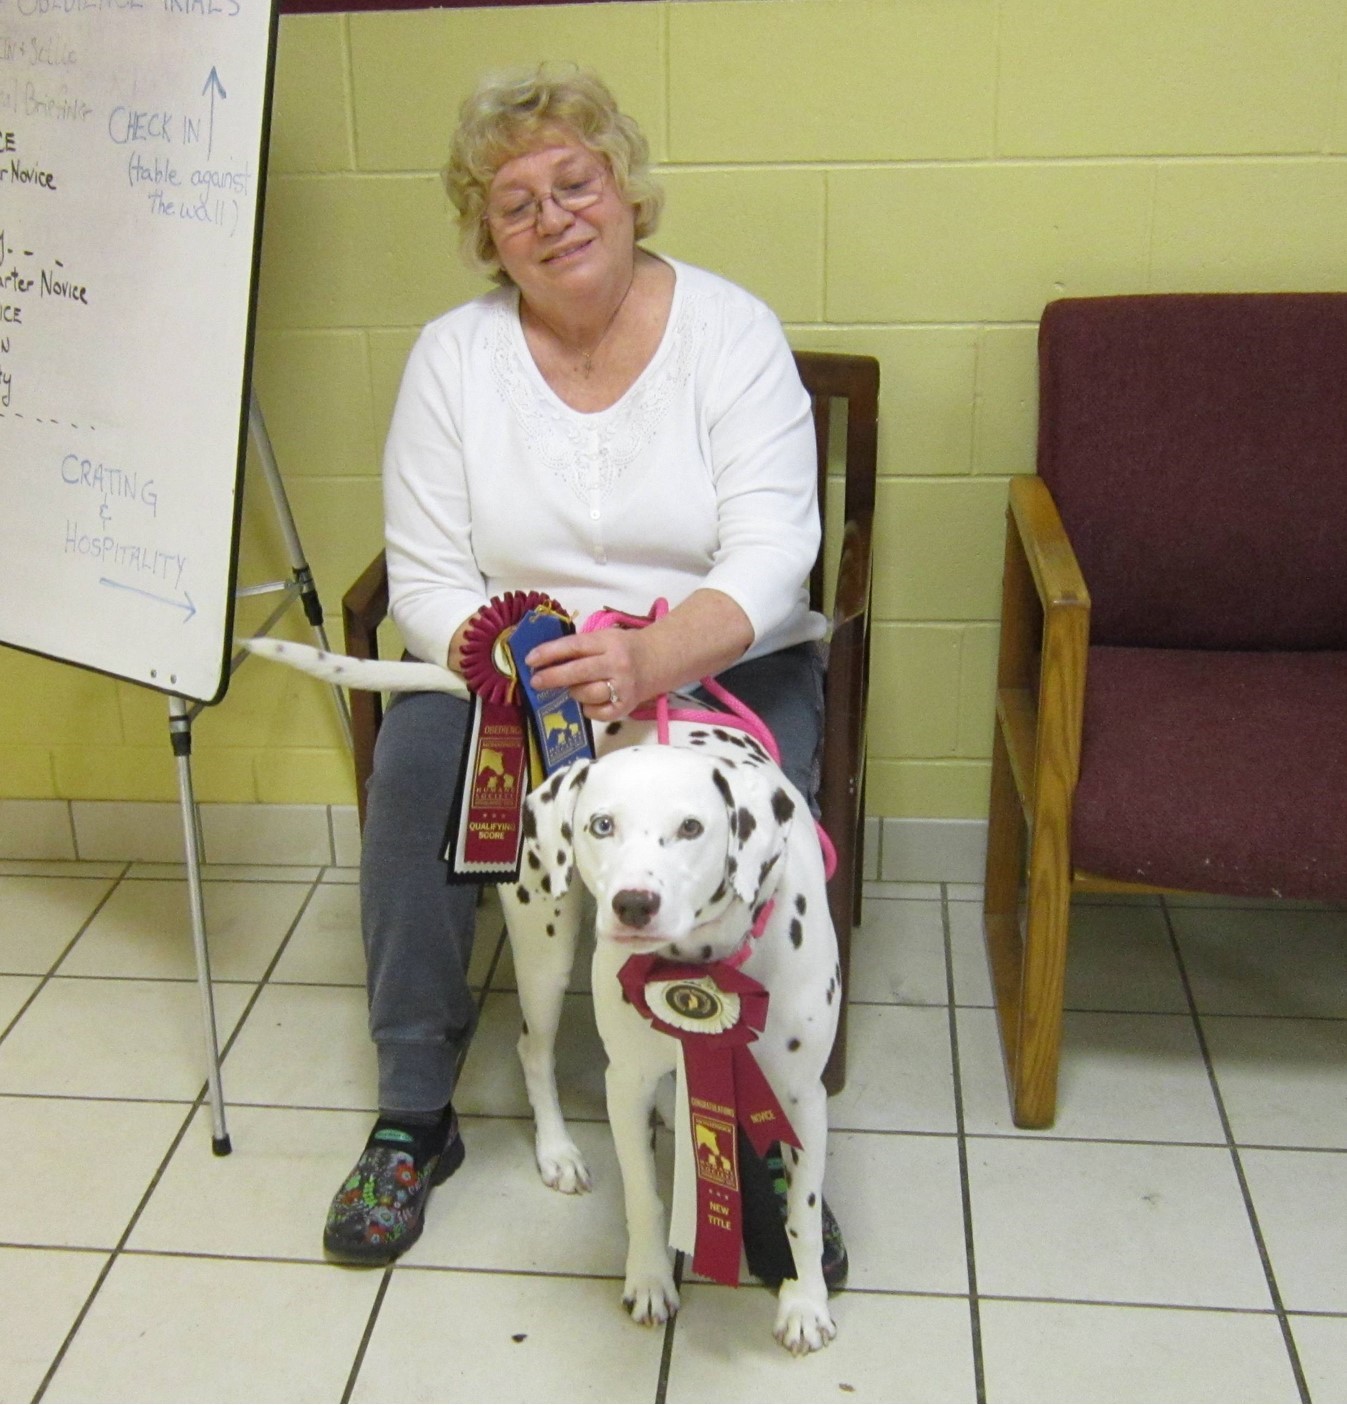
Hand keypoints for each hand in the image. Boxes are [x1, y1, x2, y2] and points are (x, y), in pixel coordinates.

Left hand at [523, 627, 646, 720]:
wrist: (659, 661)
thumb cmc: (624, 648)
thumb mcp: (605, 638)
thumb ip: (580, 648)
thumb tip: (544, 661)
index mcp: (609, 642)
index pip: (574, 647)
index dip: (549, 653)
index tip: (530, 660)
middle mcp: (617, 664)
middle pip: (578, 672)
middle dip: (552, 677)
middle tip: (535, 682)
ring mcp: (623, 688)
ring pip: (586, 694)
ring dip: (572, 692)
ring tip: (570, 688)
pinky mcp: (626, 707)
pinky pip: (597, 712)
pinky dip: (587, 708)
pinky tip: (587, 701)